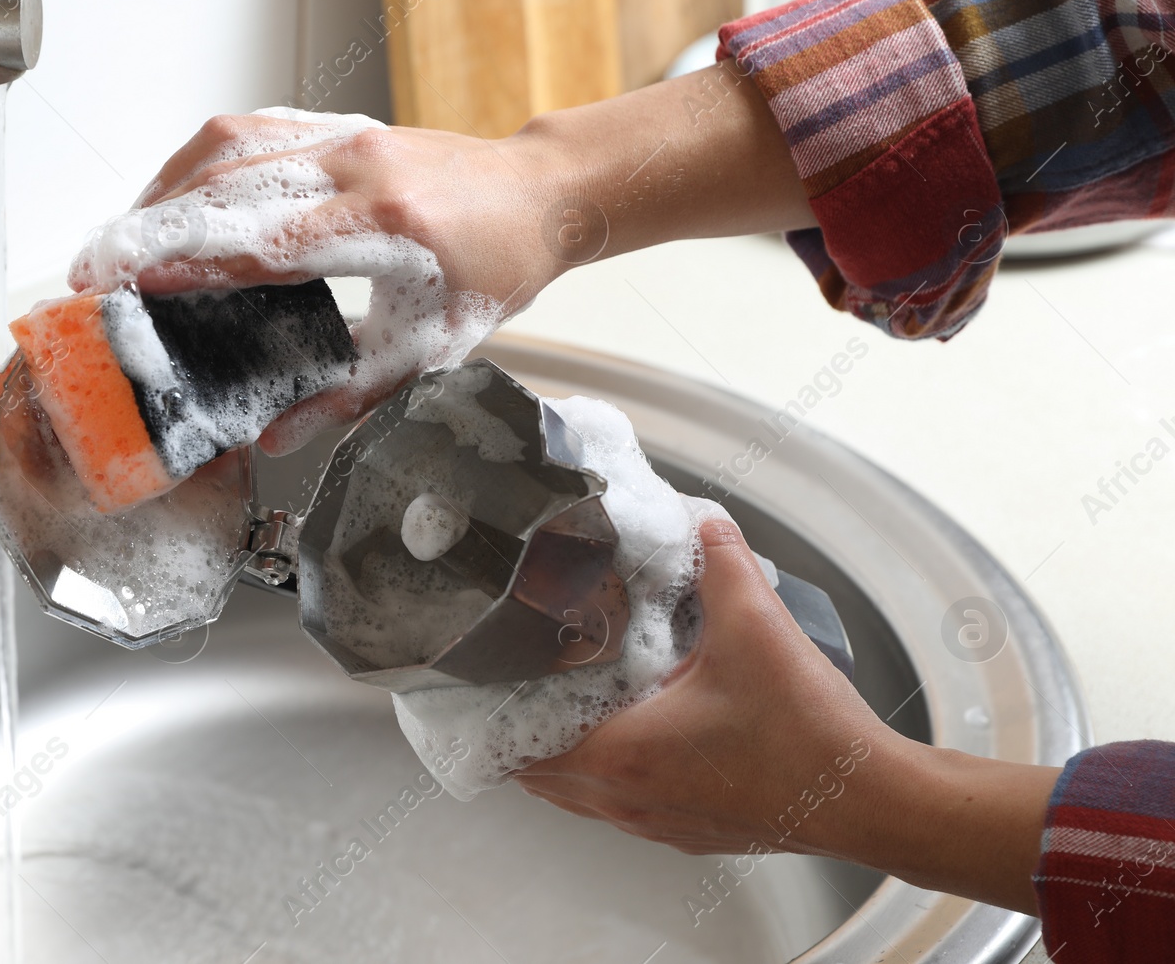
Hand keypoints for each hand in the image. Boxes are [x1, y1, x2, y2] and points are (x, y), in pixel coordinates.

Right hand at [68, 109, 573, 453]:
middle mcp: (357, 167)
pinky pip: (248, 130)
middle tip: (95, 271)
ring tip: (121, 240)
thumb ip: (348, 393)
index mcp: (385, 225)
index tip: (129, 282)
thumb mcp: (430, 347)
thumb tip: (274, 433)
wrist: (537, 197)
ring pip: (227, 146)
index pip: (265, 241)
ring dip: (162, 190)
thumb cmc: (493, 267)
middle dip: (149, 226)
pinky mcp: (335, 123)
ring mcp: (343, 135)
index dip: (189, 261)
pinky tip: (170, 197)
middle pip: (227, 185)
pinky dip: (195, 164)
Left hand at [516, 517, 887, 855]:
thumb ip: (719, 561)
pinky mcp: (689, 830)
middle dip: (523, 729)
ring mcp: (658, 824)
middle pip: (539, 775)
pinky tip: (633, 731)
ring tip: (569, 700)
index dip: (492, 715)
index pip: (519, 749)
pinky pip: (622, 805)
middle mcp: (627, 800)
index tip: (482, 682)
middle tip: (520, 680)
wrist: (871, 798)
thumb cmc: (810, 735)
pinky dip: (609, 773)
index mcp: (621, 756)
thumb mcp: (754, 623)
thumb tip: (700, 522)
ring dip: (565, 753)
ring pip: (579, 795)